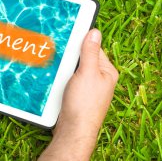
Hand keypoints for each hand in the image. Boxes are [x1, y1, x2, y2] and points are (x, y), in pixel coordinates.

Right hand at [39, 29, 118, 160]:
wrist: (73, 130)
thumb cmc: (84, 104)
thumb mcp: (87, 73)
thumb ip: (90, 52)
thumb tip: (95, 32)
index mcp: (107, 72)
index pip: (94, 48)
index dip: (80, 42)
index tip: (67, 36)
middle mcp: (99, 79)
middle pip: (82, 58)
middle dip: (70, 56)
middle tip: (58, 53)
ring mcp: (87, 88)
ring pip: (73, 69)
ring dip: (63, 68)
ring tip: (55, 68)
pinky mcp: (76, 95)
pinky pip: (68, 80)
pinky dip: (61, 78)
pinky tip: (54, 78)